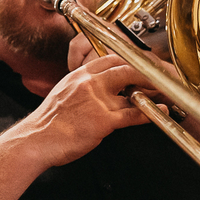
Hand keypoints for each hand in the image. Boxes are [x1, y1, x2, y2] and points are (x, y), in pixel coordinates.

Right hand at [19, 53, 153, 167]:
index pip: (110, 59)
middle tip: (158, 77)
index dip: (129, 62)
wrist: (35, 140)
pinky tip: (160, 111)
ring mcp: (97, 100)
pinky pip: (133, 114)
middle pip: (126, 68)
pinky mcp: (103, 120)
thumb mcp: (62, 95)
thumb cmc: (47, 123)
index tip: (140, 67)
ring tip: (164, 94)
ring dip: (152, 92)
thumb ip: (80, 88)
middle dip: (146, 72)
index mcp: (77, 75)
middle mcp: (88, 83)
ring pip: (133, 90)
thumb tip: (97, 90)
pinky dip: (151, 112)